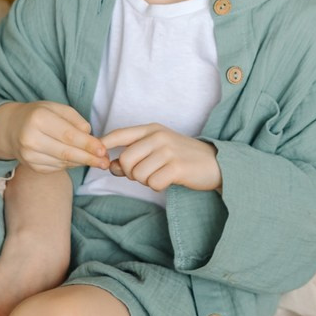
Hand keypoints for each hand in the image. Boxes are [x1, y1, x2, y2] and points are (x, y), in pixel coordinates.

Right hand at [12, 101, 108, 172]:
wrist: (12, 128)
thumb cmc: (39, 115)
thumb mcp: (57, 108)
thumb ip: (76, 120)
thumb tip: (91, 138)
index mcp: (38, 119)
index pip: (68, 135)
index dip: (87, 144)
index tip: (103, 150)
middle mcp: (30, 139)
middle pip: (66, 152)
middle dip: (89, 158)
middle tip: (105, 162)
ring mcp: (29, 155)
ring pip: (63, 162)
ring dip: (82, 162)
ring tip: (97, 161)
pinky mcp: (32, 166)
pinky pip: (58, 168)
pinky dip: (71, 164)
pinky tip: (78, 159)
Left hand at [100, 124, 221, 192]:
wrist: (216, 163)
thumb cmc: (182, 157)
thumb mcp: (158, 149)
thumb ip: (135, 155)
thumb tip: (112, 166)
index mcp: (152, 129)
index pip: (119, 134)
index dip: (103, 146)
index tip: (100, 158)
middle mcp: (159, 137)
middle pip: (126, 160)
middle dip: (130, 173)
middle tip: (144, 174)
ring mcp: (168, 151)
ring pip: (138, 174)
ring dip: (145, 181)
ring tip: (160, 175)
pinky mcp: (177, 167)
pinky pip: (153, 183)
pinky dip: (158, 186)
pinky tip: (169, 180)